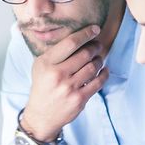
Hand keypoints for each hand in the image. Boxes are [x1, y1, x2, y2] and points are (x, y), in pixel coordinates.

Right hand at [22, 25, 109, 140]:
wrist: (41, 115)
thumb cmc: (43, 86)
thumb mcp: (40, 66)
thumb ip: (55, 52)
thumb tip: (78, 37)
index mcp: (46, 63)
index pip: (70, 43)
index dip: (85, 34)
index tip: (95, 29)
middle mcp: (57, 74)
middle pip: (85, 54)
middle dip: (95, 47)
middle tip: (97, 45)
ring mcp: (69, 88)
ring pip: (93, 67)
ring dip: (99, 60)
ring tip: (98, 58)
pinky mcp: (79, 99)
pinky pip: (98, 82)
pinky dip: (104, 74)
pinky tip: (104, 70)